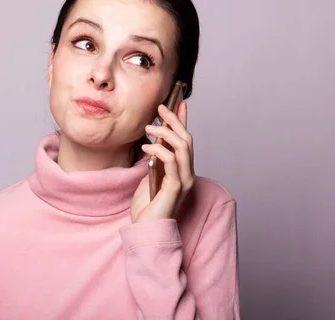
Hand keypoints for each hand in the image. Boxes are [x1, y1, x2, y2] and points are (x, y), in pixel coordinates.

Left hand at [130, 101, 194, 222]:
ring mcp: (184, 181)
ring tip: (149, 127)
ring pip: (184, 148)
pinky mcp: (176, 188)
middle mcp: (187, 175)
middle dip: (175, 121)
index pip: (186, 141)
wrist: (146, 231)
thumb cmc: (147, 207)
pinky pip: (171, 162)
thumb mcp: (150, 177)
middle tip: (160, 108)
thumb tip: (153, 141)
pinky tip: (147, 147)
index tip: (179, 103)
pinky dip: (160, 150)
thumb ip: (156, 161)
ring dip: (167, 133)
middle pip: (187, 140)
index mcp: (183, 171)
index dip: (183, 121)